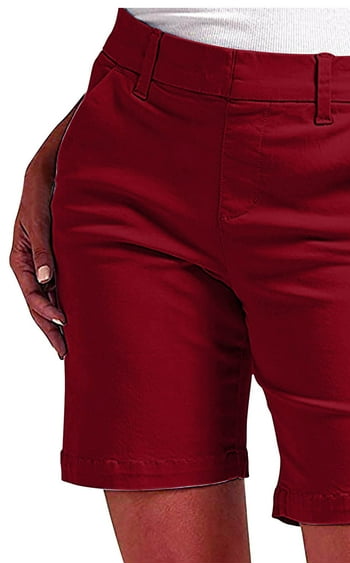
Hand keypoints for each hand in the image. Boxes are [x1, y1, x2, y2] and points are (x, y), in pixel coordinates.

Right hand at [9, 112, 75, 358]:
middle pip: (38, 303)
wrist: (57, 170)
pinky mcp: (59, 260)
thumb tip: (45, 283)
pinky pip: (61, 288)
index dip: (45, 310)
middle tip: (66, 353)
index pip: (30, 292)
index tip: (63, 323)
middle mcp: (32, 264)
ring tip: (71, 345)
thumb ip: (43, 249)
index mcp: (21, 256)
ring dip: (58, 322)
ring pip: (49, 299)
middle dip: (50, 328)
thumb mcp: (41, 217)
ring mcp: (45, 264)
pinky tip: (77, 318)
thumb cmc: (45, 190)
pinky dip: (66, 304)